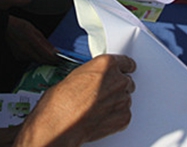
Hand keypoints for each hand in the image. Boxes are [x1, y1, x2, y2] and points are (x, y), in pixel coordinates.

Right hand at [5, 16, 57, 63]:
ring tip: (48, 56)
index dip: (54, 59)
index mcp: (32, 41)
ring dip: (43, 59)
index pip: (46, 54)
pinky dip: (35, 57)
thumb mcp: (35, 30)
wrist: (6, 27)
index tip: (60, 60)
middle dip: (50, 61)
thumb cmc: (21, 26)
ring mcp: (21, 54)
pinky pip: (29, 59)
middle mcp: (26, 50)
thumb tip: (54, 50)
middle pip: (41, 60)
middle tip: (57, 60)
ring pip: (36, 60)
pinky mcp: (18, 56)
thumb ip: (45, 42)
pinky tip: (36, 53)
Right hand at [15, 54, 135, 146]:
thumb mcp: (76, 75)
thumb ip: (93, 74)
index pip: (126, 63)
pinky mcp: (124, 117)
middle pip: (126, 81)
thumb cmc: (61, 101)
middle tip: (102, 93)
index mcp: (107, 64)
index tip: (123, 71)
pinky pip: (124, 114)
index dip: (123, 68)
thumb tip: (95, 78)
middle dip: (116, 87)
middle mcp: (118, 80)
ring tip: (98, 107)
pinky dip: (115, 116)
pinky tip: (101, 117)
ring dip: (115, 101)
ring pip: (125, 98)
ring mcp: (122, 99)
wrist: (60, 124)